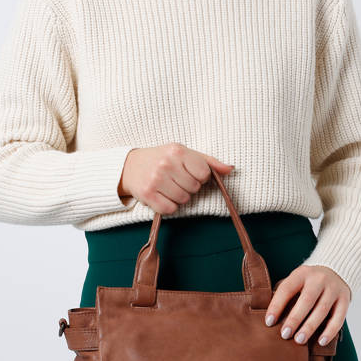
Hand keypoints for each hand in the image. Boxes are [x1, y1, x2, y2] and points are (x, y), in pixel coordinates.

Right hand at [117, 142, 233, 213]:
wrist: (130, 166)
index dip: (200, 177)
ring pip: (183, 200)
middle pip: (194, 188)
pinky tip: (161, 196)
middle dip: (188, 187)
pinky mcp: (148, 195)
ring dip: (179, 198)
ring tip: (168, 188)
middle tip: (176, 180)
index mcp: (178, 151)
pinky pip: (170, 209)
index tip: (188, 173)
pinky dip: (168, 206)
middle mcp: (166, 164)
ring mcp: (156, 180)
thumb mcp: (184, 154)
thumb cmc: (162, 159)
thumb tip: (231, 169)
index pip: (204, 173)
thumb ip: (209, 162)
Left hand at [264, 265, 350, 345]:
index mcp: (301, 274)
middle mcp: (318, 279)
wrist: (337, 270)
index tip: (269, 322)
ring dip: (310, 327)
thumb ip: (286, 296)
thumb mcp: (296, 281)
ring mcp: (334, 289)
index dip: (276, 306)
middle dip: (294, 319)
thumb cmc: (309, 282)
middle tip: (285, 334)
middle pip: (306, 300)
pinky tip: (321, 341)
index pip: (287, 289)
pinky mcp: (345, 299)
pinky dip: (330, 331)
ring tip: (299, 340)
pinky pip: (339, 317)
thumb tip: (270, 319)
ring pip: (321, 310)